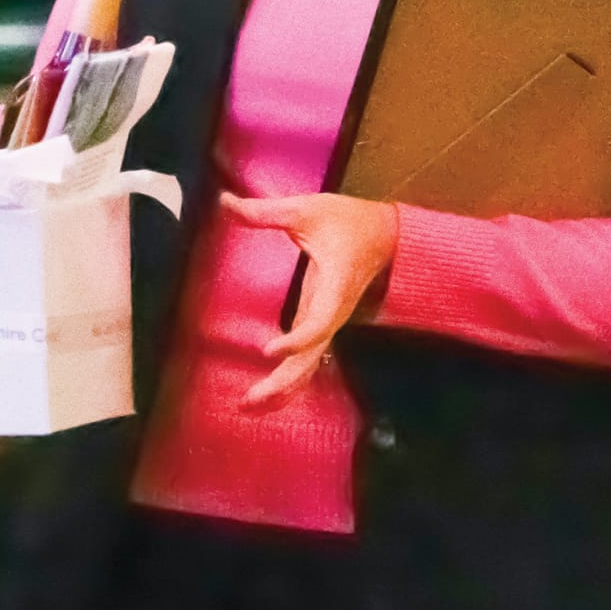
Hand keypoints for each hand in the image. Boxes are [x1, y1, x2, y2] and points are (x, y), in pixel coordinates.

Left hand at [220, 190, 398, 410]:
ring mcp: (329, 320)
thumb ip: (265, 211)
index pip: (320, 321)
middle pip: (311, 357)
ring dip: (283, 388)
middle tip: (248, 401)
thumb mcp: (306, 209)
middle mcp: (334, 311)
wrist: (384, 234)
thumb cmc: (347, 220)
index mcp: (334, 285)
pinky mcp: (323, 322)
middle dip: (282, 382)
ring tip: (249, 407)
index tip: (269, 351)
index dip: (298, 339)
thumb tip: (225, 202)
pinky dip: (290, 379)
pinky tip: (269, 397)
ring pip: (310, 364)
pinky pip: (309, 358)